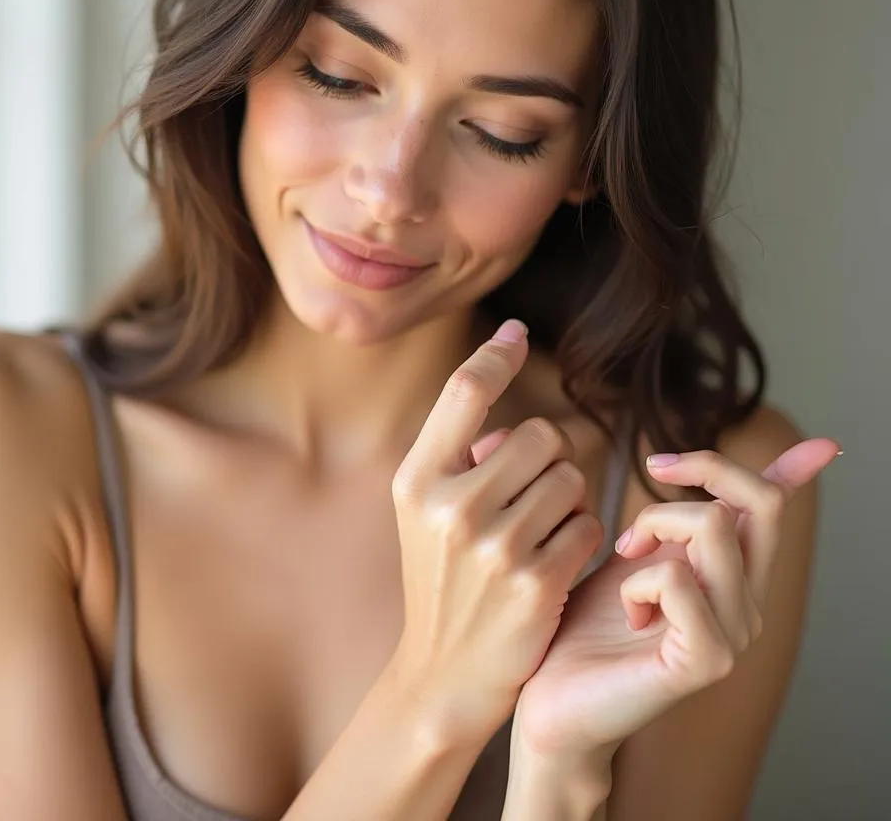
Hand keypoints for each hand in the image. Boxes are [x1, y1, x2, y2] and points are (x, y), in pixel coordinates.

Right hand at [386, 319, 602, 749]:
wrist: (443, 672)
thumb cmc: (440, 576)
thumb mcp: (422, 509)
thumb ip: (456, 447)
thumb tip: (498, 373)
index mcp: (416, 479)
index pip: (465, 390)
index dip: (497, 354)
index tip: (516, 332)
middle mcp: (450, 506)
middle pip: (539, 435)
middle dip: (545, 459)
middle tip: (525, 495)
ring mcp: (493, 546)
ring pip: (570, 479)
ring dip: (566, 500)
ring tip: (535, 534)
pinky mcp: (536, 583)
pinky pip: (588, 525)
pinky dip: (581, 537)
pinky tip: (553, 563)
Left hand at [509, 438, 838, 757]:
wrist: (552, 697)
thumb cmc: (586, 624)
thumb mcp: (631, 556)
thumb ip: (667, 522)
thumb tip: (679, 469)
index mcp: (732, 577)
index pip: (772, 511)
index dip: (797, 470)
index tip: (825, 444)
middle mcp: (746, 604)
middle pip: (760, 502)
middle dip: (703, 467)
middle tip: (651, 473)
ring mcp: (733, 635)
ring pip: (711, 527)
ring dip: (651, 527)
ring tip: (624, 560)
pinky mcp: (706, 661)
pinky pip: (675, 579)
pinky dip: (636, 582)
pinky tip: (627, 615)